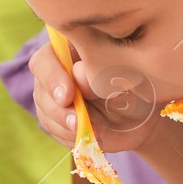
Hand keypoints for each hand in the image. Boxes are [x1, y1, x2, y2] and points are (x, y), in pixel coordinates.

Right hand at [29, 42, 161, 154]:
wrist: (141, 117)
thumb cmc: (137, 88)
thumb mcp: (127, 82)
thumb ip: (102, 76)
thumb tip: (78, 74)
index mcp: (71, 48)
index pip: (46, 57)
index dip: (53, 76)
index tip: (68, 96)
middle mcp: (56, 68)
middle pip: (41, 86)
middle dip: (58, 107)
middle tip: (77, 120)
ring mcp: (51, 93)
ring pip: (44, 109)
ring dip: (63, 124)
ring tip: (85, 130)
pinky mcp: (54, 116)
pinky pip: (52, 128)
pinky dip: (67, 135)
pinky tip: (87, 135)